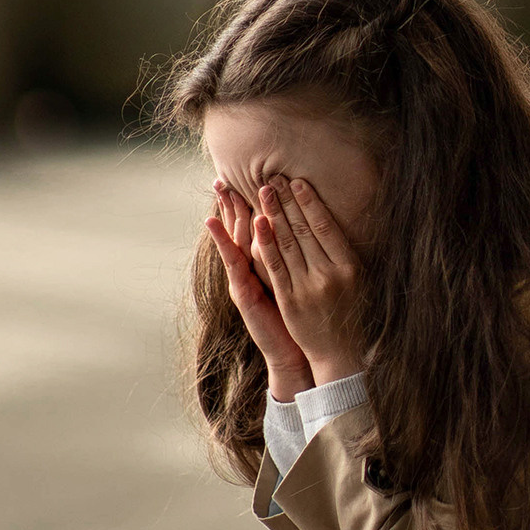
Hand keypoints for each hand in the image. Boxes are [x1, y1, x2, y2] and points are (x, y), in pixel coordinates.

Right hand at [205, 181, 312, 398]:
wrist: (294, 353)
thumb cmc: (302, 316)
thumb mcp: (299, 279)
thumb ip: (299, 256)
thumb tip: (312, 227)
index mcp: (266, 263)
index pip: (255, 226)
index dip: (248, 203)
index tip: (242, 176)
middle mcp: (252, 269)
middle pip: (240, 229)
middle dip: (231, 202)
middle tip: (221, 176)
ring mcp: (244, 281)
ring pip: (234, 241)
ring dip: (226, 215)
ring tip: (218, 192)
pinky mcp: (243, 294)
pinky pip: (234, 264)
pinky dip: (226, 244)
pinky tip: (217, 226)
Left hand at [248, 178, 364, 386]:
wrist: (339, 352)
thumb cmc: (350, 311)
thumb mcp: (358, 279)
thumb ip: (344, 252)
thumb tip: (331, 218)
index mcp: (349, 266)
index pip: (326, 226)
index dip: (310, 202)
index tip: (298, 181)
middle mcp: (329, 274)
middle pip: (303, 230)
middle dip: (287, 201)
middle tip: (273, 177)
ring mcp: (308, 288)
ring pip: (286, 243)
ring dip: (273, 214)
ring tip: (263, 191)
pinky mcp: (289, 300)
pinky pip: (275, 267)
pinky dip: (266, 244)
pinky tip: (258, 224)